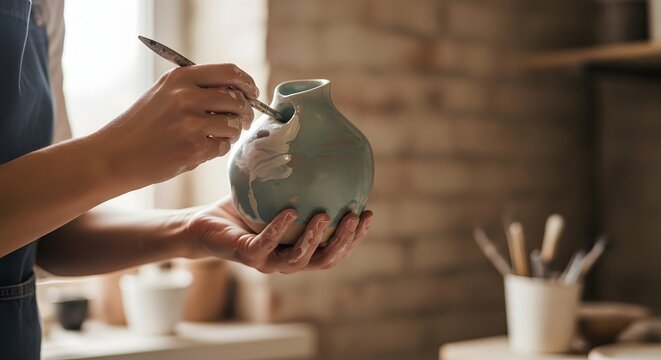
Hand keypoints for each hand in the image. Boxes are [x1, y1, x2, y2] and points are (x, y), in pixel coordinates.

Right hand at [93, 64, 257, 188]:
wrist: (115, 155)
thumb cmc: (141, 126)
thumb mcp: (163, 93)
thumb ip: (196, 88)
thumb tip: (237, 90)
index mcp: (180, 78)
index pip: (229, 72)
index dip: (247, 82)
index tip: (253, 92)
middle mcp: (187, 96)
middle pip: (237, 99)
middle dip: (245, 112)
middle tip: (241, 121)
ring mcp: (191, 122)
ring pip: (234, 124)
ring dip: (232, 133)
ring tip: (218, 136)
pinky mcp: (194, 147)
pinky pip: (223, 146)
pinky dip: (218, 148)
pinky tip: (203, 148)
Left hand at [184, 197, 373, 273]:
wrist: (204, 225)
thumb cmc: (242, 209)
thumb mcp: (274, 194)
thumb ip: (297, 183)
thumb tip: (314, 144)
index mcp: (299, 250)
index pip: (334, 250)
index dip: (355, 237)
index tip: (369, 213)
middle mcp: (286, 261)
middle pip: (324, 260)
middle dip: (344, 241)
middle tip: (355, 217)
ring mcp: (267, 261)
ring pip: (299, 259)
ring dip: (315, 238)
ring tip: (326, 215)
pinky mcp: (247, 255)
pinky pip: (266, 243)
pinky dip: (279, 229)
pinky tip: (291, 211)